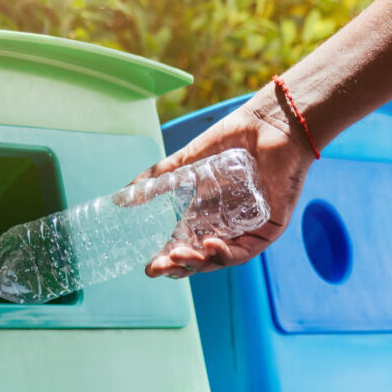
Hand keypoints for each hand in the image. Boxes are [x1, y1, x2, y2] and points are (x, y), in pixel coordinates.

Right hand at [136, 82, 317, 277]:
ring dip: (201, 262)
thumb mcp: (188, 162)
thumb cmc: (233, 138)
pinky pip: (249, 249)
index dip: (168, 260)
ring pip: (223, 258)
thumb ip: (157, 179)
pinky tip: (211, 245)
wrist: (269, 123)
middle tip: (159, 267)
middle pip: (202, 258)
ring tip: (181, 256)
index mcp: (207, 216)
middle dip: (180, 266)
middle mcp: (227, 226)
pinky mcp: (270, 226)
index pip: (186, 246)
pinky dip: (229, 253)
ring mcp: (248, 228)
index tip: (149, 268)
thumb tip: (121, 198)